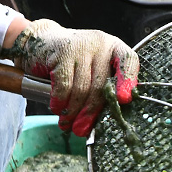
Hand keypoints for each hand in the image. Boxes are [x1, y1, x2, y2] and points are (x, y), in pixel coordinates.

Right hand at [8, 19, 138, 136]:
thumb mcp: (93, 69)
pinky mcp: (62, 52)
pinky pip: (64, 84)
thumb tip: (104, 122)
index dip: (128, 81)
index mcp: (115, 48)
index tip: (123, 100)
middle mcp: (101, 44)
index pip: (128, 60)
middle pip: (101, 85)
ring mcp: (81, 46)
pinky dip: (60, 101)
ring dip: (73, 111)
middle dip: (90, 112)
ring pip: (81, 88)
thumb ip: (103, 88)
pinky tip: (57, 109)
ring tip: (67, 123)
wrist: (43, 42)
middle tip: (82, 130)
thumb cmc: (74, 63)